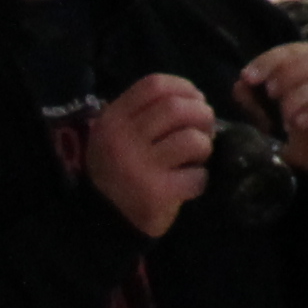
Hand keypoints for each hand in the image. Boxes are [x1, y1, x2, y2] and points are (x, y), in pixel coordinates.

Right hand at [85, 71, 218, 238]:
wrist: (104, 222)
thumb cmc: (121, 171)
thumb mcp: (120, 135)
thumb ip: (146, 113)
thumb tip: (194, 99)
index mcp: (111, 121)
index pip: (154, 85)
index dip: (183, 88)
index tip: (194, 100)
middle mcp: (120, 141)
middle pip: (177, 108)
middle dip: (201, 116)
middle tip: (203, 131)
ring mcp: (137, 167)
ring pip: (191, 139)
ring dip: (203, 148)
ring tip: (195, 158)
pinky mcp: (156, 192)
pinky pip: (196, 176)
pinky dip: (199, 180)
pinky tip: (187, 185)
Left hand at [242, 38, 307, 186]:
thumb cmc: (307, 135)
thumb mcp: (273, 121)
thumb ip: (256, 104)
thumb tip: (239, 85)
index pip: (297, 49)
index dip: (271, 59)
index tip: (247, 77)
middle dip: (290, 71)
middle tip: (270, 93)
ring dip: (303, 94)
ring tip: (284, 117)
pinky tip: (298, 122)